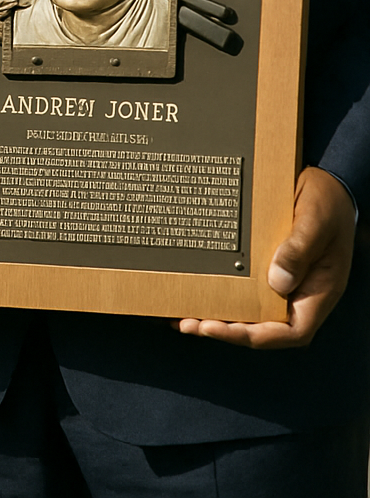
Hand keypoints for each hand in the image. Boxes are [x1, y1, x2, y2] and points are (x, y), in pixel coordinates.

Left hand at [175, 166, 354, 348]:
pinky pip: (248, 285)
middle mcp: (301, 291)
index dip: (254, 335)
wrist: (330, 180)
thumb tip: (277, 282)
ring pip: (253, 309)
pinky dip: (225, 290)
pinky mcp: (271, 264)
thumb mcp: (316, 219)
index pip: (290, 331)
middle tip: (189, 323)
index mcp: (318, 290)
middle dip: (227, 328)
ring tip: (187, 315)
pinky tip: (201, 286)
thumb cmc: (329, 200)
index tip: (219, 327)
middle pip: (265, 326)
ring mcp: (286, 280)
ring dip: (222, 314)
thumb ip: (299, 249)